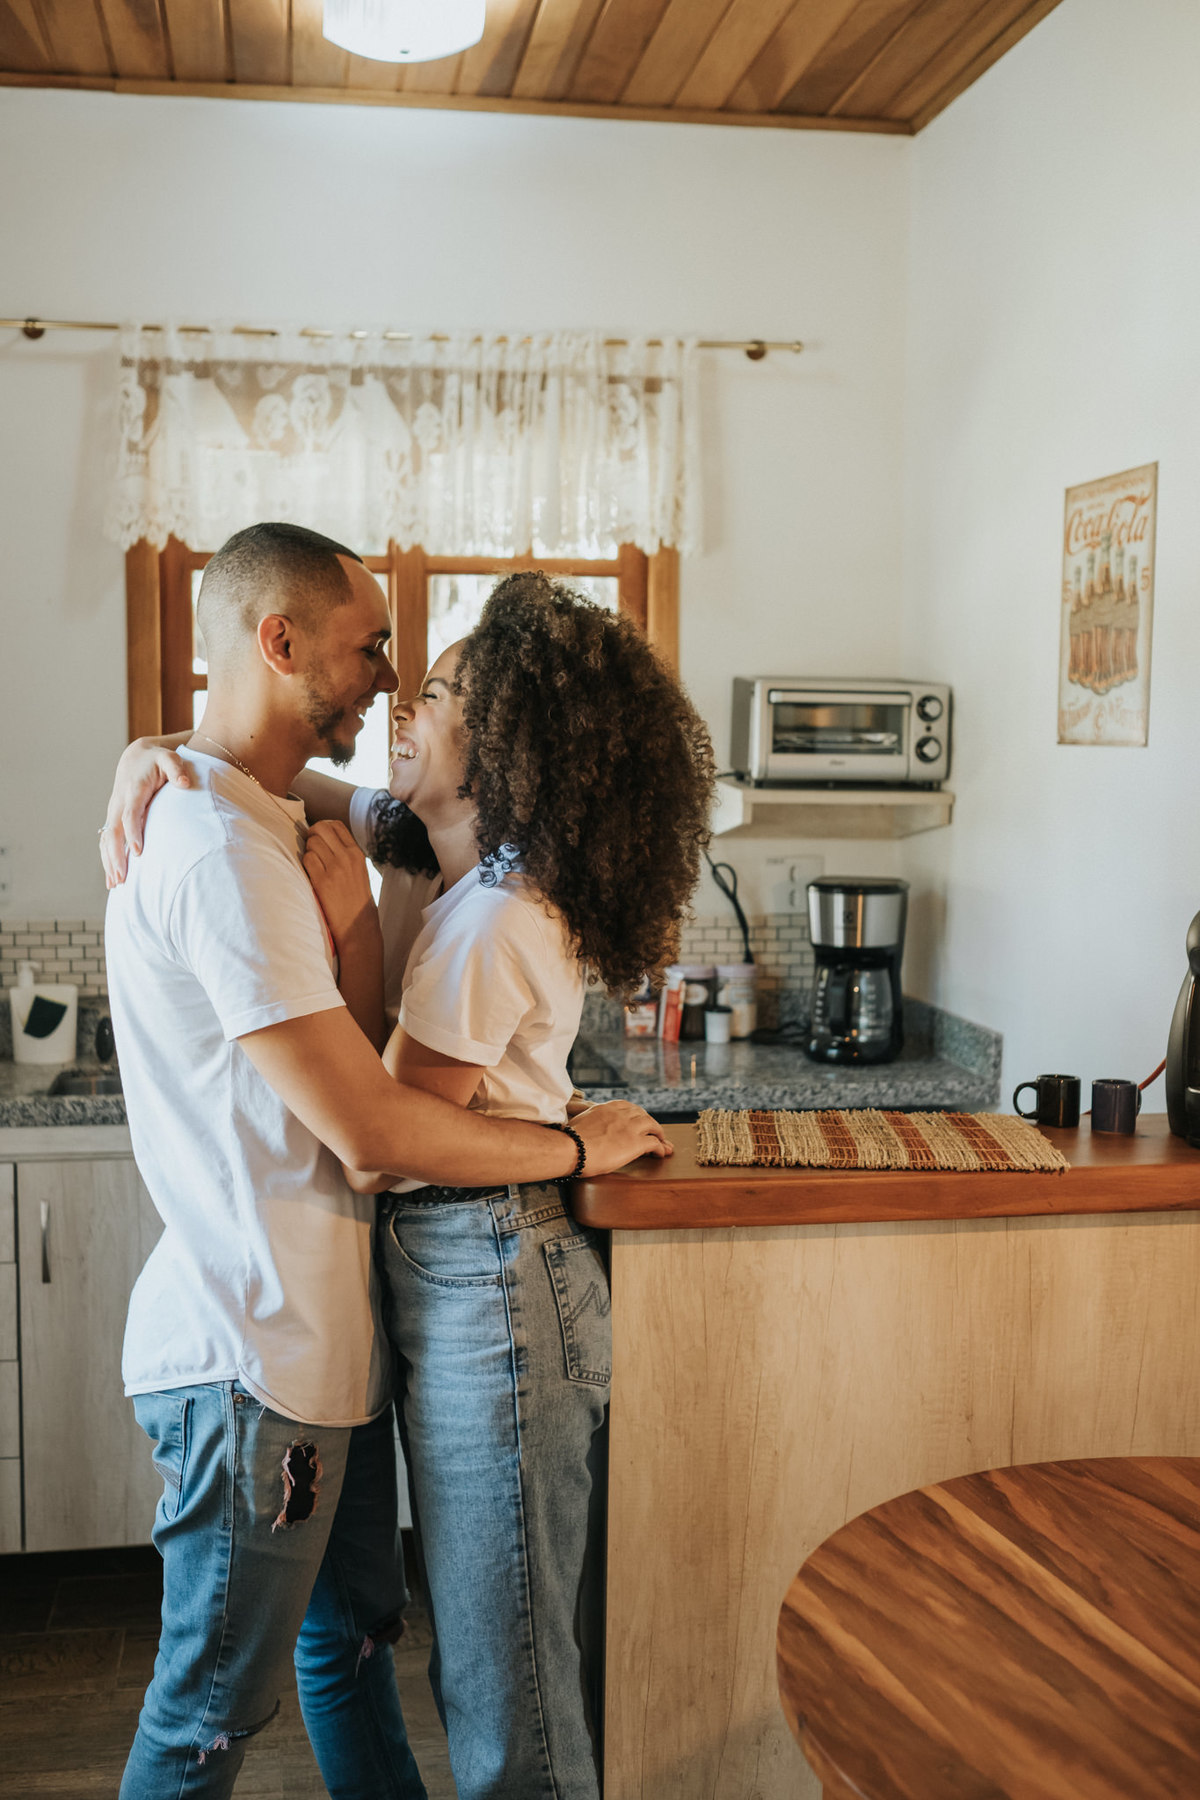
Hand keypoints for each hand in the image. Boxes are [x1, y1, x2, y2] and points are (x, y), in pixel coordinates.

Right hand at [101, 740, 191, 887]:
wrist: (138, 757)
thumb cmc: (158, 760)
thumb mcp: (170, 759)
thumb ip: (176, 770)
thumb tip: (184, 783)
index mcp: (133, 791)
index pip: (130, 815)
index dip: (133, 833)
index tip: (139, 853)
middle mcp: (119, 802)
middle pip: (113, 832)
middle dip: (116, 855)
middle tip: (122, 878)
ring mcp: (114, 811)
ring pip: (107, 838)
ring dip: (109, 861)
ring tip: (115, 884)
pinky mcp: (113, 818)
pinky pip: (106, 840)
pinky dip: (107, 859)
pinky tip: (111, 879)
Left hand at [303, 820, 378, 946]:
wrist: (358, 924)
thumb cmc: (357, 900)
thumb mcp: (359, 871)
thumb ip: (345, 854)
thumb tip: (324, 839)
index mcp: (357, 853)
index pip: (336, 825)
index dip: (323, 826)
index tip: (318, 835)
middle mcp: (347, 857)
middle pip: (321, 828)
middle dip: (312, 835)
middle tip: (310, 847)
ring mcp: (335, 868)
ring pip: (312, 843)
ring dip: (308, 851)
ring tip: (313, 864)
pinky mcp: (322, 881)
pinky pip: (307, 859)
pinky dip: (305, 864)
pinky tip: (311, 874)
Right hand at [570, 1100, 672, 1174]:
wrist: (570, 1148)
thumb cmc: (567, 1141)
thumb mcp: (577, 1123)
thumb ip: (585, 1121)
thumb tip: (579, 1129)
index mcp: (605, 1108)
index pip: (626, 1106)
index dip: (635, 1113)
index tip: (638, 1119)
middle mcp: (619, 1115)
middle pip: (642, 1114)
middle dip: (649, 1122)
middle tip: (654, 1130)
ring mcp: (629, 1128)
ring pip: (652, 1126)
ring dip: (659, 1134)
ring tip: (662, 1141)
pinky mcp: (635, 1143)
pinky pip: (654, 1143)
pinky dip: (660, 1148)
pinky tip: (662, 1153)